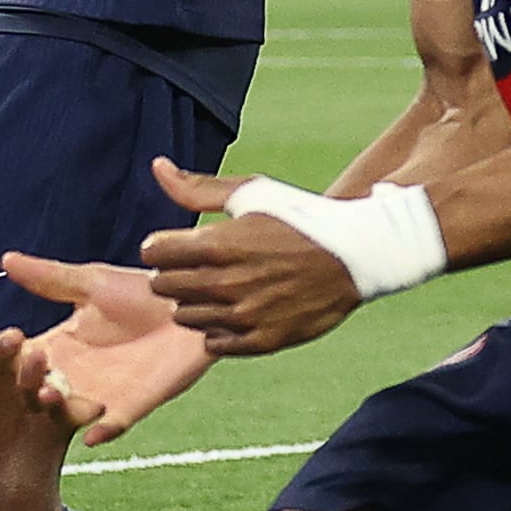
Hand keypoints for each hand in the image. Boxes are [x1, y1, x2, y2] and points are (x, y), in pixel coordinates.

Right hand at [0, 255, 215, 445]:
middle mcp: (73, 373)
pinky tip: (93, 435)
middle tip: (35, 359)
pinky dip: (101, 433)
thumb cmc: (140, 291)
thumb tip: (5, 259)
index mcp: (59, 343)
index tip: (11, 336)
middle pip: (33, 389)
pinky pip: (112, 427)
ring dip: (54, 408)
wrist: (190, 304)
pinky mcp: (132, 406)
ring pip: (64, 412)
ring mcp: (100, 393)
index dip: (7, 352)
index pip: (19, 356)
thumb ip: (49, 277)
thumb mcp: (92, 282)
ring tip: (52, 394)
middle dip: (26, 380)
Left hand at [137, 158, 362, 355]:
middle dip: (172, 274)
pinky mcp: (262, 341)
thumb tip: (157, 167)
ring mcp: (244, 315)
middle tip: (195, 266)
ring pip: (185, 316)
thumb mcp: (251, 192)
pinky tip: (234, 309)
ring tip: (217, 287)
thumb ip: (197, 188)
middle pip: (163, 287)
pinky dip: (217, 327)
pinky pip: (213, 342)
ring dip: (193, 301)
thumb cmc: (300, 217)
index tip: (177, 245)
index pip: (154, 253)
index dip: (162, 246)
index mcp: (218, 243)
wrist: (356, 254)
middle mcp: (226, 283)